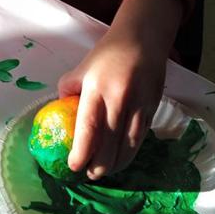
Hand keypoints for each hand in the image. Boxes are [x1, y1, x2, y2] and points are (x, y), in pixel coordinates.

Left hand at [58, 0, 182, 180]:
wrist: (143, 39)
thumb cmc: (108, 53)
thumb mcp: (83, 67)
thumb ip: (70, 88)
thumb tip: (62, 109)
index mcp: (97, 88)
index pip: (89, 127)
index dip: (81, 152)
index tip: (74, 166)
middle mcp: (119, 99)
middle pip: (110, 143)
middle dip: (100, 165)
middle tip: (90, 174)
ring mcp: (138, 105)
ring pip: (128, 145)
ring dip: (117, 164)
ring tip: (105, 171)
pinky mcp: (152, 108)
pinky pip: (140, 136)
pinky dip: (131, 151)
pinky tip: (122, 157)